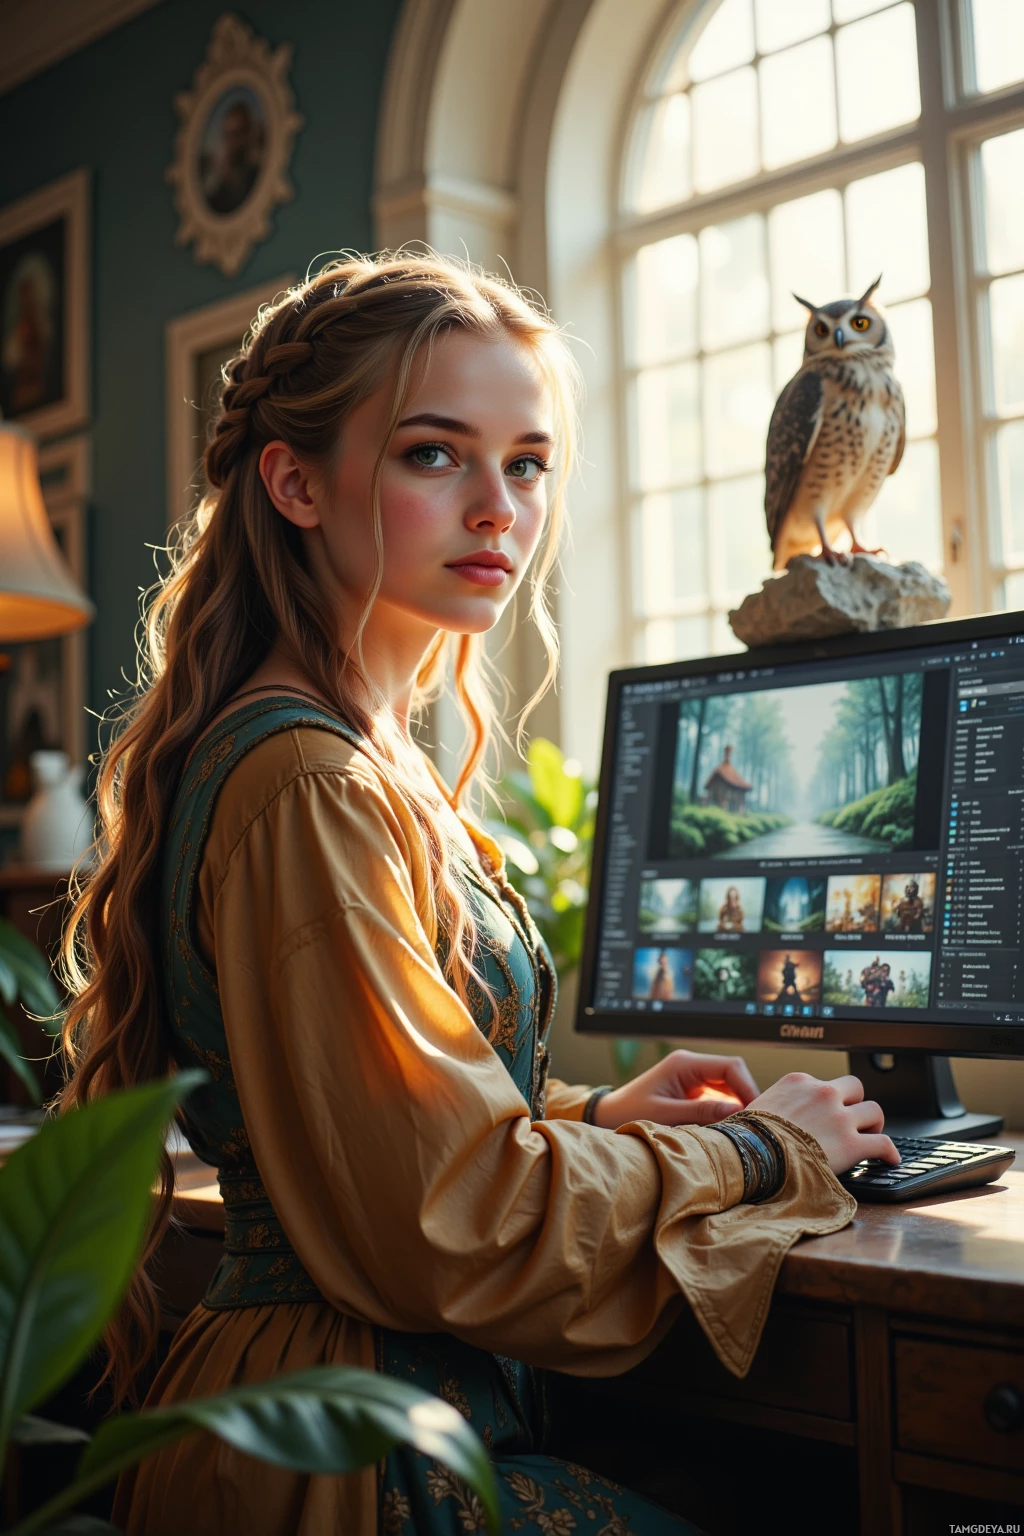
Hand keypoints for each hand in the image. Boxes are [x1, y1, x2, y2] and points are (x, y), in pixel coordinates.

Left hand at [593, 1050, 759, 1129]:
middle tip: (756, 1124)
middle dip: (746, 1097)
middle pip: (734, 1075)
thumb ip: (701, 1111)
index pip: (731, 1066)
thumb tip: (737, 1111)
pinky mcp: (692, 1092)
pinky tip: (729, 1128)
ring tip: (744, 1129)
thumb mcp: (666, 1115)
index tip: (756, 1112)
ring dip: (737, 1105)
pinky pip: (719, 1097)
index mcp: (685, 1063)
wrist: (607, 1116)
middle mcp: (692, 1066)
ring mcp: (693, 1078)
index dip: (748, 1087)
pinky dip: (727, 1111)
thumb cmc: (629, 1113)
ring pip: (729, 1087)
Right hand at [745, 1072, 899, 1173]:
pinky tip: (891, 1159)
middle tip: (853, 1120)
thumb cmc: (748, 1136)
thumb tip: (774, 1117)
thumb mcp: (758, 1106)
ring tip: (871, 1136)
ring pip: (874, 1111)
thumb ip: (776, 1104)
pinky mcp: (852, 1144)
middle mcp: (823, 1093)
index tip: (828, 1113)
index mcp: (799, 1082)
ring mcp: (839, 1118)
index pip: (824, 1083)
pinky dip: (890, 1151)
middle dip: (856, 1103)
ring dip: (873, 1124)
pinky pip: (884, 1143)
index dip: (829, 1100)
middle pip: (855, 1088)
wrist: (752, 1155)